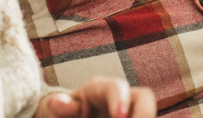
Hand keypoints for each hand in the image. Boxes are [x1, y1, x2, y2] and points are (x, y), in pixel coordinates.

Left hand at [36, 77, 156, 117]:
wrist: (71, 116)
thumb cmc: (65, 111)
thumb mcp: (61, 108)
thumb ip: (63, 107)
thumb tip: (56, 103)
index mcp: (101, 88)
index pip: (116, 87)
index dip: (120, 101)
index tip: (119, 117)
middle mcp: (122, 97)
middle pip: (145, 97)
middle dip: (145, 113)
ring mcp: (130, 110)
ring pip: (146, 112)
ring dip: (141, 117)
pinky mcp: (132, 115)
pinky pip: (142, 116)